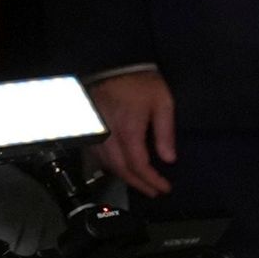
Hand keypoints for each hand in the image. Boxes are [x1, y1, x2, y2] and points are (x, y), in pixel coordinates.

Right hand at [91, 67, 175, 197]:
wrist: (112, 65)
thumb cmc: (141, 82)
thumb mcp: (162, 103)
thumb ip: (165, 132)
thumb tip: (169, 159)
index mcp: (128, 129)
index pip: (138, 164)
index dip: (151, 180)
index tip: (164, 188)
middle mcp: (108, 135)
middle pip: (121, 169)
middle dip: (139, 184)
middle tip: (154, 192)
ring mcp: (96, 133)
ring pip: (107, 165)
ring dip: (124, 178)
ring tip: (142, 184)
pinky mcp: (90, 130)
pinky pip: (97, 155)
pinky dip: (111, 166)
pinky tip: (122, 170)